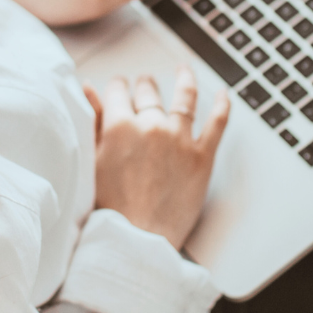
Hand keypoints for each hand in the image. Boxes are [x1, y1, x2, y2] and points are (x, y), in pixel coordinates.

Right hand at [85, 66, 230, 249]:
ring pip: (185, 98)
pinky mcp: (202, 157)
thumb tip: (88, 90)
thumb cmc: (109, 208)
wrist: (136, 240)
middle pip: (149, 93)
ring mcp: (180, 139)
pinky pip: (217, 123)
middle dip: (145, 85)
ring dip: (184, 80)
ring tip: (184, 72)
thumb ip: (92, 122)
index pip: (118, 92)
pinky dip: (223, 106)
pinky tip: (224, 95)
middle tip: (144, 83)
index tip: (118, 87)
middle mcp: (151, 125)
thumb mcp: (91, 161)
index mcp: (119, 126)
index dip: (117, 87)